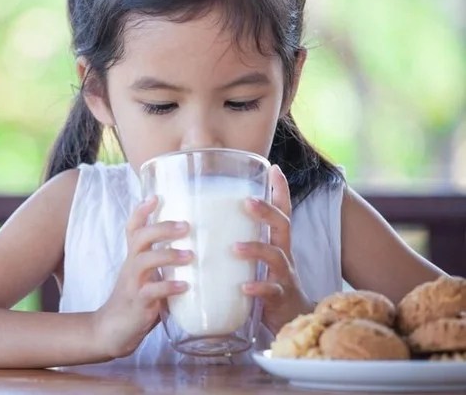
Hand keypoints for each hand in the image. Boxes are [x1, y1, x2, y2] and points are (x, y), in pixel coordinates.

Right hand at [91, 196, 192, 358]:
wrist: (111, 330)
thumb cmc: (137, 302)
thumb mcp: (149, 278)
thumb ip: (166, 266)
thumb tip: (199, 252)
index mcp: (134, 258)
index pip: (133, 229)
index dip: (141, 211)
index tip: (155, 196)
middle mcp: (131, 267)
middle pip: (139, 237)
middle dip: (161, 228)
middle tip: (186, 225)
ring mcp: (132, 284)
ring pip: (144, 260)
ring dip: (168, 255)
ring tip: (191, 256)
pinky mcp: (137, 303)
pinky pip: (151, 292)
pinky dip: (168, 287)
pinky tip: (185, 286)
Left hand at [234, 165, 313, 333]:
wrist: (287, 322)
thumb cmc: (264, 285)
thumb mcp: (254, 259)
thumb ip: (238, 239)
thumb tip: (203, 222)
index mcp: (275, 242)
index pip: (281, 211)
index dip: (280, 191)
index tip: (275, 168)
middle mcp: (283, 254)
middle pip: (283, 226)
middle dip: (266, 212)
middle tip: (247, 202)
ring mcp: (283, 276)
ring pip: (276, 257)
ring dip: (256, 249)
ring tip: (235, 248)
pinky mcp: (279, 299)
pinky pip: (271, 292)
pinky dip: (258, 289)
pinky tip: (244, 288)